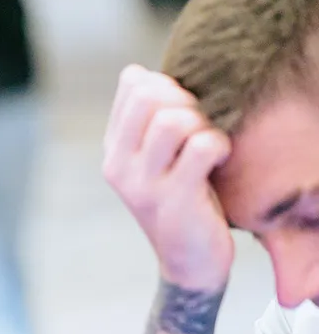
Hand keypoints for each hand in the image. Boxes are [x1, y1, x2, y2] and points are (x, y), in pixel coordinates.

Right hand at [102, 64, 234, 292]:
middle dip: (184, 99)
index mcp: (114, 151)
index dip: (168, 83)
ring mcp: (143, 187)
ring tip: (207, 143)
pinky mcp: (173, 201)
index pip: (133, 85)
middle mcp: (119, 167)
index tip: (183, 108)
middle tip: (199, 124)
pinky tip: (219, 158)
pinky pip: (202, 147)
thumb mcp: (152, 159)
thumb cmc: (181, 199)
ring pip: (173, 121)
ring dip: (202, 124)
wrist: (189, 260)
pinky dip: (219, 145)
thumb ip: (145, 119)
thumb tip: (135, 73)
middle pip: (149, 96)